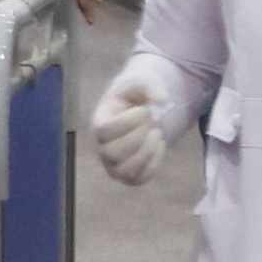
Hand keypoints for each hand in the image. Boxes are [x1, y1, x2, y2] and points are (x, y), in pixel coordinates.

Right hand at [88, 57, 183, 186]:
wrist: (143, 111)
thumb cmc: (136, 96)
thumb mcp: (141, 83)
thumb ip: (150, 86)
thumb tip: (162, 101)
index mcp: (100, 122)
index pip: (103, 131)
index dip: (125, 123)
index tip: (143, 110)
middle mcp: (103, 146)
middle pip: (112, 153)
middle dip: (137, 138)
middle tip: (151, 122)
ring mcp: (115, 164)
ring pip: (125, 171)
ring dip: (146, 153)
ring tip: (157, 133)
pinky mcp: (129, 174)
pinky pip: (139, 179)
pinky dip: (153, 163)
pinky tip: (160, 144)